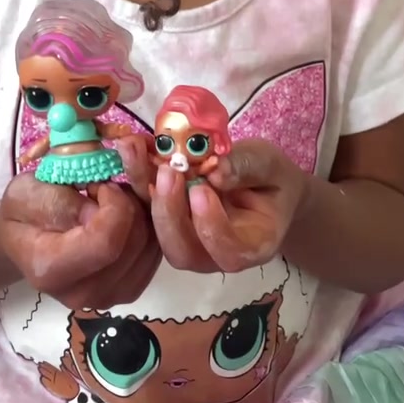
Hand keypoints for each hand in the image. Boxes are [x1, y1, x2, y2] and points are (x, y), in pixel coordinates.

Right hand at [0, 173, 160, 309]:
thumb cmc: (22, 212)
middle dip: (130, 203)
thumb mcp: (25, 192)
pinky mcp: (129, 291)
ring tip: (114, 201)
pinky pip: (156, 252)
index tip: (101, 185)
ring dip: (143, 212)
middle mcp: (82, 294)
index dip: (114, 204)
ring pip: (151, 246)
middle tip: (108, 187)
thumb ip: (56, 200)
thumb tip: (95, 211)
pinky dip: (150, 226)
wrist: (23, 240)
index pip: (105, 243)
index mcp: (51, 270)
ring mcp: (109, 297)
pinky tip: (126, 215)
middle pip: (134, 242)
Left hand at [150, 139, 310, 273]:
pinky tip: (131, 148)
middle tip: (167, 170)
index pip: (230, 253)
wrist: (261, 184)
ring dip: (146, 193)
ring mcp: (187, 241)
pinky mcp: (167, 221)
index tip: (202, 191)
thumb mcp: (269, 166)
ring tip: (138, 153)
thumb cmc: (272, 179)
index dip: (212, 228)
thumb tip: (215, 171)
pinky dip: (138, 179)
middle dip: (170, 212)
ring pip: (159, 233)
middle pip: (184, 251)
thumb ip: (246, 168)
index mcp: (252, 246)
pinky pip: (148, 208)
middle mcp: (215, 254)